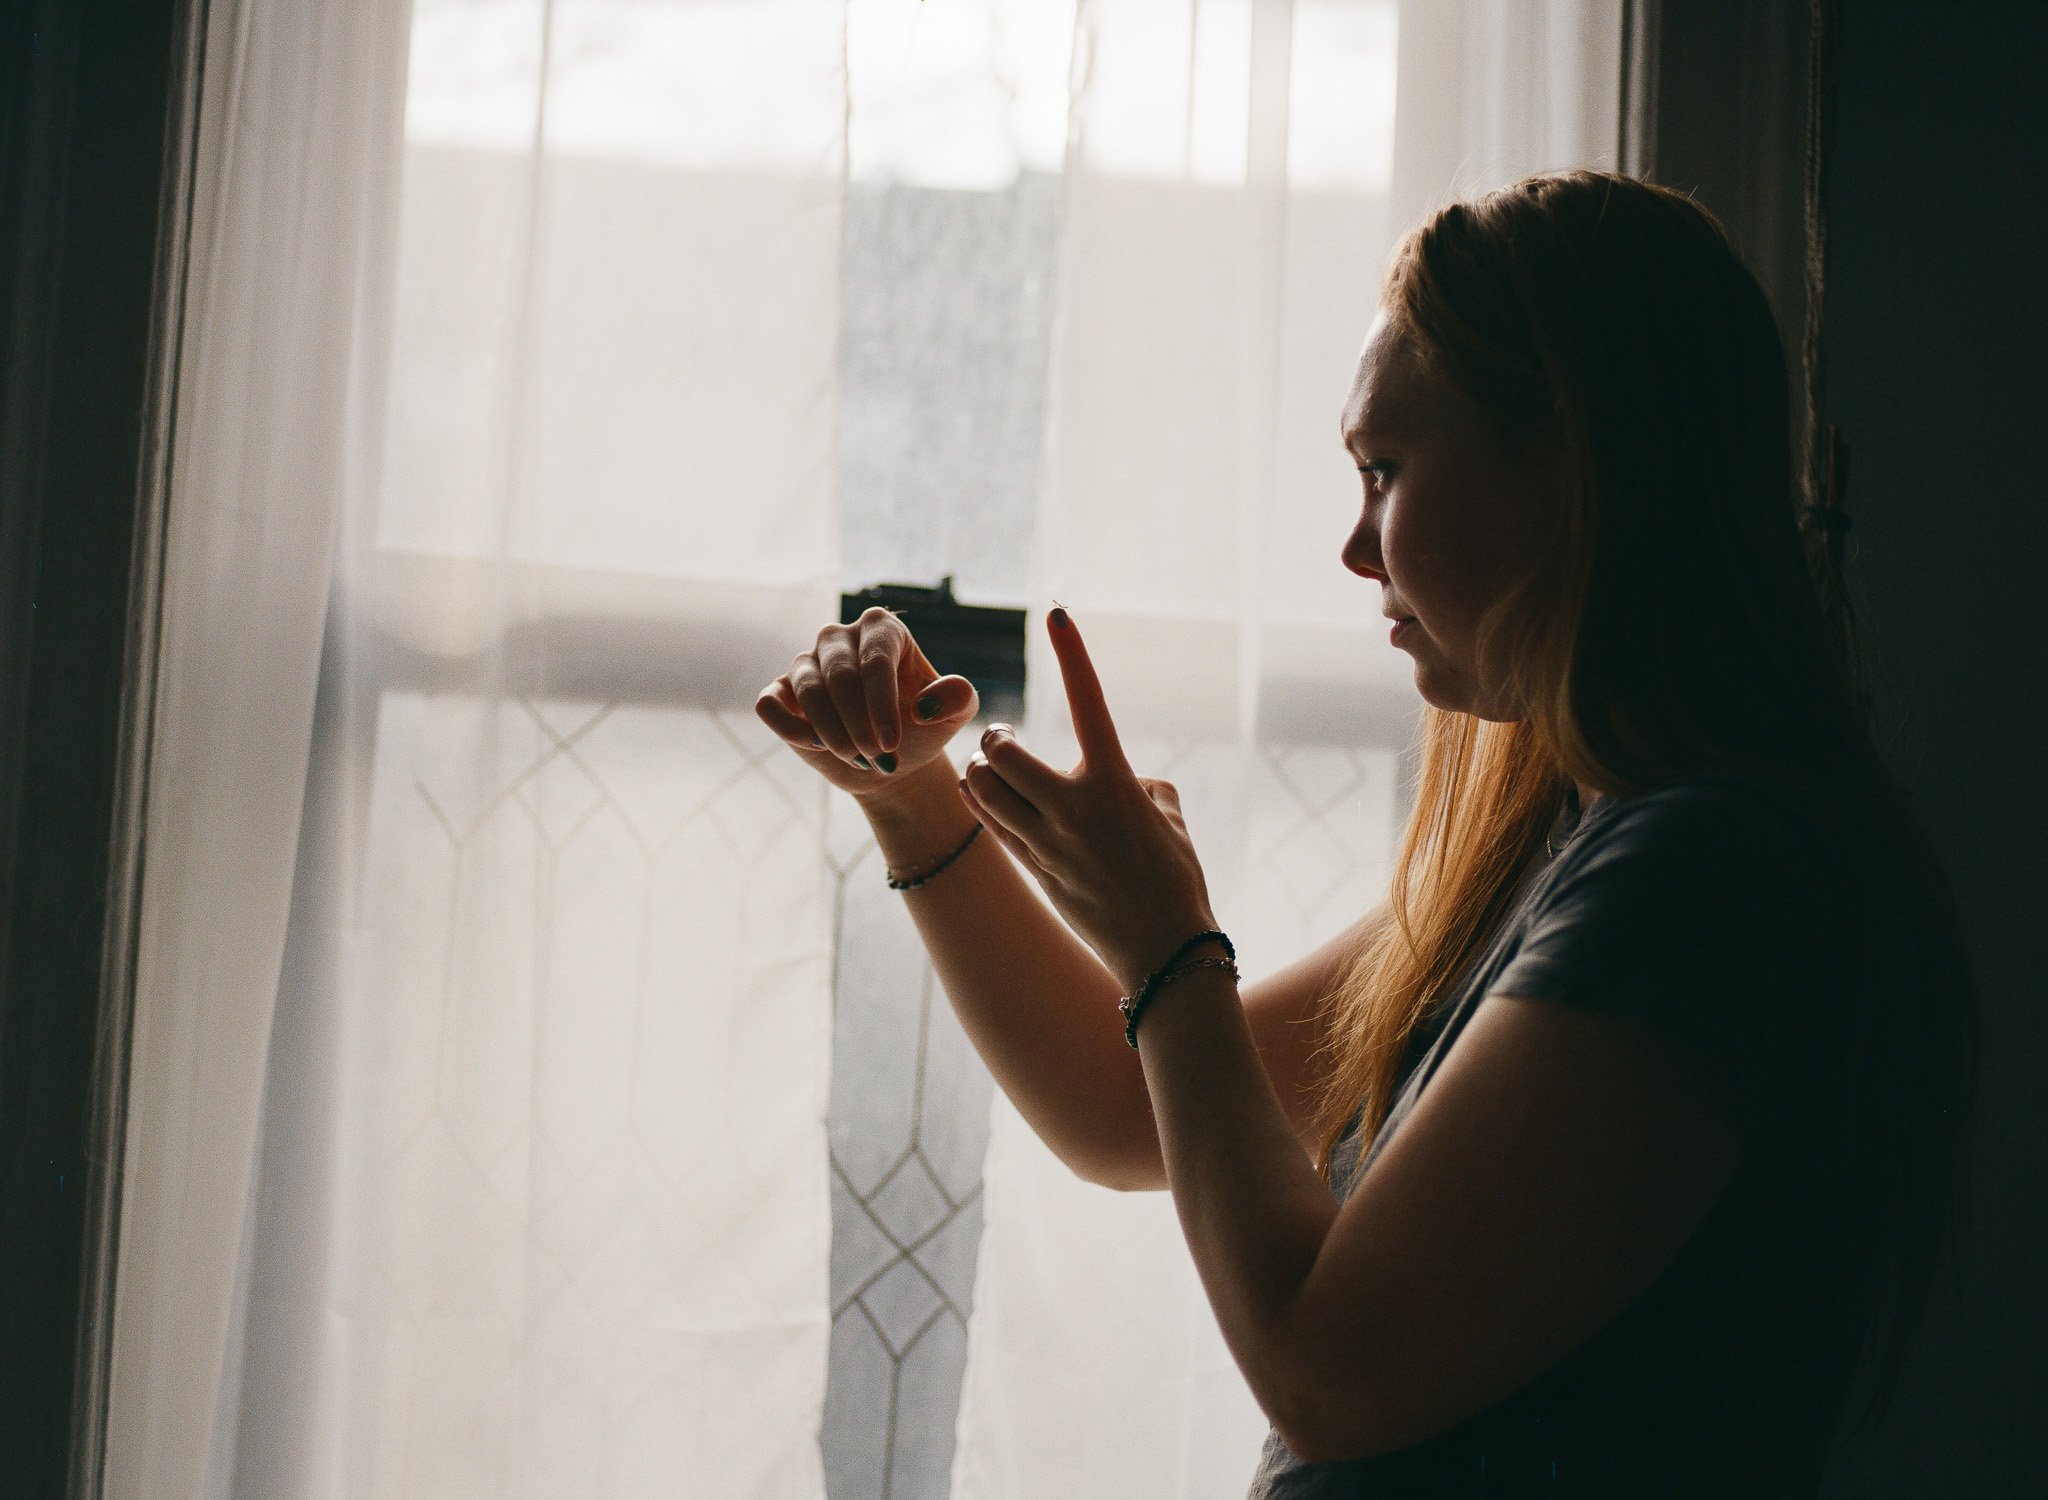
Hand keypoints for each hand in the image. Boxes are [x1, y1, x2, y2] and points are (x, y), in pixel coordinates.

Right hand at [755, 607, 979, 800]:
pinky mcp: (780, 692)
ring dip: (832, 732)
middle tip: (880, 758)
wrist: (889, 759)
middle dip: (859, 724)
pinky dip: (790, 727)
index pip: (876, 659)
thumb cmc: (923, 728)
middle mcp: (840, 637)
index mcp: (882, 629)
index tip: (891, 743)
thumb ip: (958, 698)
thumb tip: (924, 704)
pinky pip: (769, 703)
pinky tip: (818, 746)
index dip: (881, 704)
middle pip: (840, 675)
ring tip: (858, 759)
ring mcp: (806, 662)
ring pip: (807, 689)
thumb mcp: (956, 715)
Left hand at [959, 608, 1219, 994]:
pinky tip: (980, 795)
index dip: (1072, 653)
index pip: (1088, 702)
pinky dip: (979, 803)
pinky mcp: (1033, 871)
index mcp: (1115, 782)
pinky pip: (989, 825)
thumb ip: (1141, 785)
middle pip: (1004, 752)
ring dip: (980, 772)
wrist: (1164, 951)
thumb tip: (1124, 780)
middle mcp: (1075, 807)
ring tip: (989, 771)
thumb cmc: (1176, 880)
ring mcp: (1048, 842)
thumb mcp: (1169, 819)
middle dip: (996, 739)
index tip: (1057, 613)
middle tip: (1001, 740)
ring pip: (985, 789)